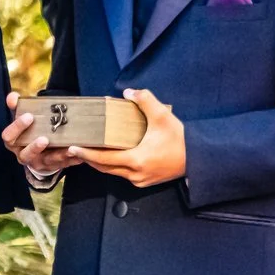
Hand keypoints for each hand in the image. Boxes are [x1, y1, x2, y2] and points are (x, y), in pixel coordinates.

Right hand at [2, 90, 79, 183]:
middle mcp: (24, 155)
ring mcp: (39, 163)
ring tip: (69, 148)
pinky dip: (72, 159)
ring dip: (58, 155)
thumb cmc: (28, 131)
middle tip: (45, 138)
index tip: (29, 116)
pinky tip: (80, 154)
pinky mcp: (54, 167)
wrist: (36, 152)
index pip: (9, 137)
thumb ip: (17, 107)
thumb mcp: (21, 120)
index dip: (17, 127)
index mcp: (13, 143)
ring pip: (47, 162)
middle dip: (35, 147)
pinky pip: (64, 165)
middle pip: (25, 155)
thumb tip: (13, 96)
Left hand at [71, 88, 185, 187]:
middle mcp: (136, 174)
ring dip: (100, 163)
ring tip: (87, 151)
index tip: (73, 147)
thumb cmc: (181, 139)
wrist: (201, 159)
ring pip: (114, 173)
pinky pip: (124, 175)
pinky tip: (108, 156)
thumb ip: (145, 100)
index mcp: (136, 160)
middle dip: (89, 159)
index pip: (104, 159)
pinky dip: (113, 166)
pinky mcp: (147, 181)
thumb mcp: (163, 116)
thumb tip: (128, 92)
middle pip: (105, 168)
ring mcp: (142, 180)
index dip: (87, 154)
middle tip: (75, 148)